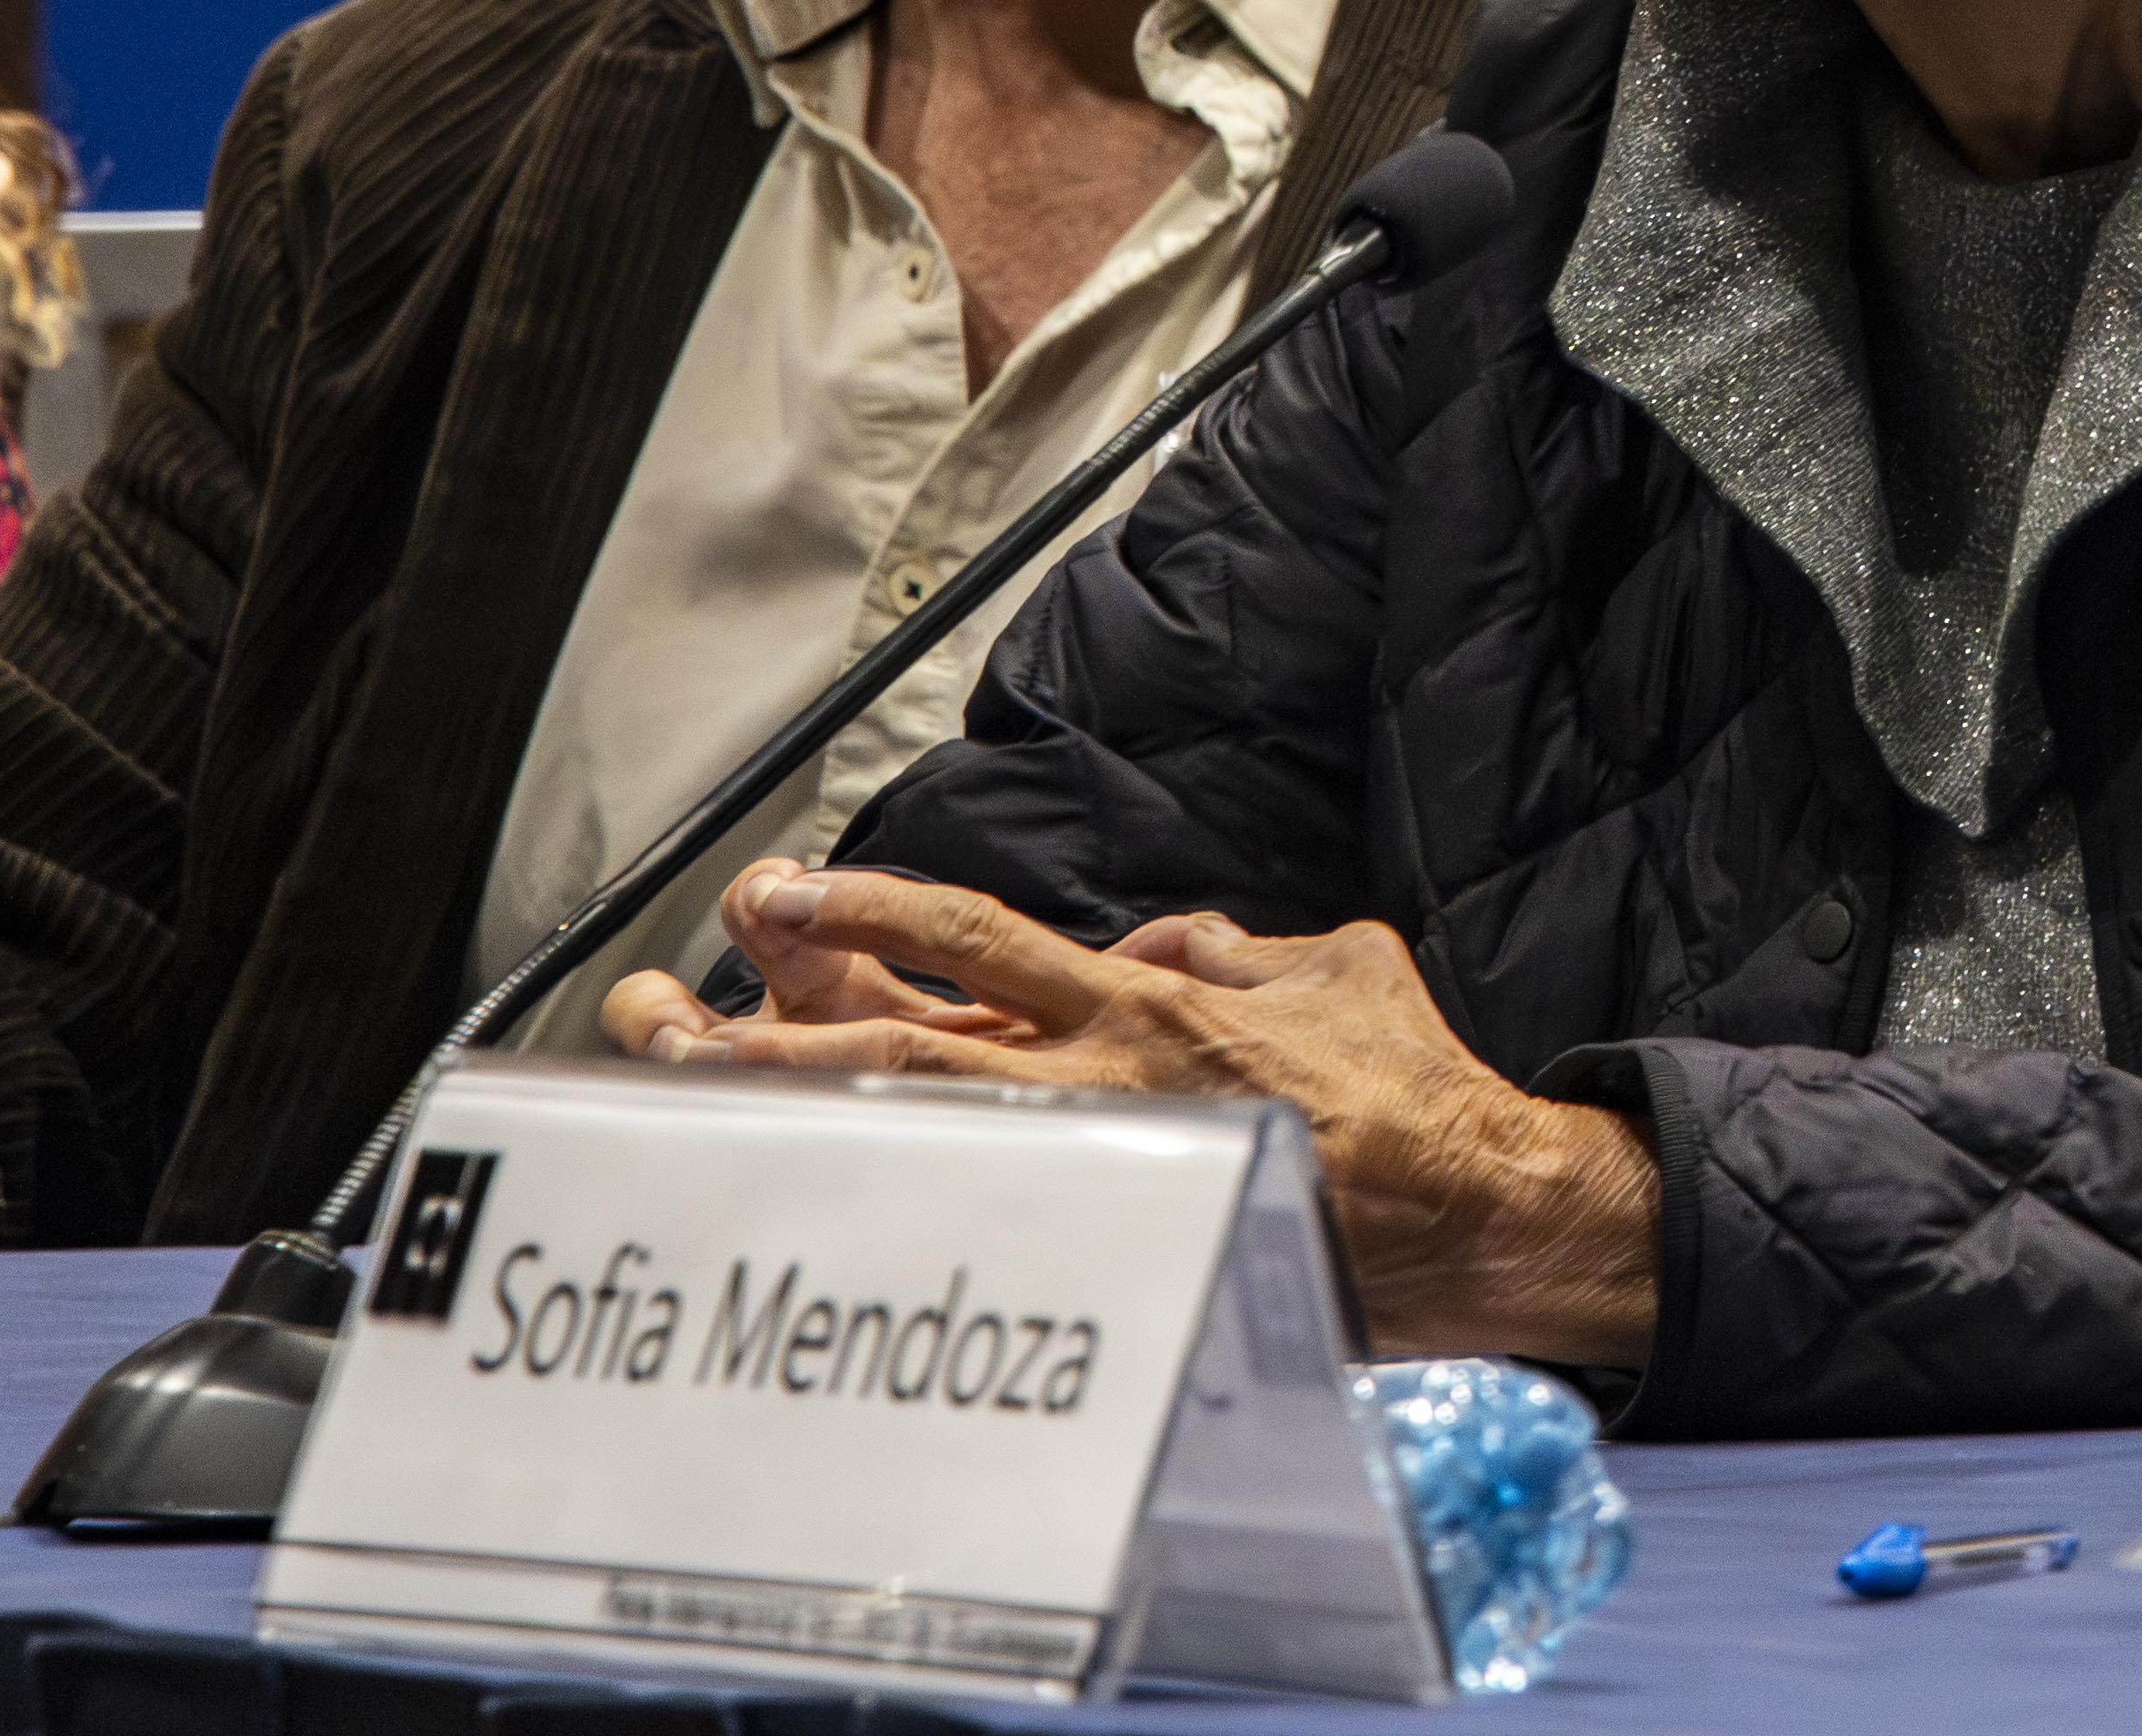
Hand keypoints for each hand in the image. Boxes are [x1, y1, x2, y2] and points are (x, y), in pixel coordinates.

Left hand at [605, 862, 1659, 1365]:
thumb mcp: (1329, 964)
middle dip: (771, 1026)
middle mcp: (1105, 1083)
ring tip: (689, 1101)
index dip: (868, 909)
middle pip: (900, 1047)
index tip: (777, 894)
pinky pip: (987, 1222)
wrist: (1477, 1205)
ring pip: (918, 1142)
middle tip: (664, 1009)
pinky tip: (808, 1224)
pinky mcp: (1126, 1247)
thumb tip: (1158, 946)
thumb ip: (1231, 943)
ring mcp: (1106, 1174)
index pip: (975, 941)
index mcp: (1146, 1003)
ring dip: (795, 1119)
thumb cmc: (1411, 1087)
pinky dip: (896, 1215)